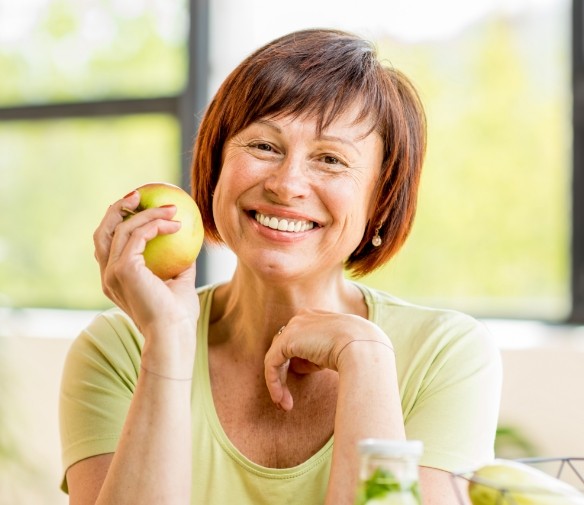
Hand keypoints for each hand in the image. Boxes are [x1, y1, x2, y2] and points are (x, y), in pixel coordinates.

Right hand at [93, 191, 198, 340]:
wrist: (173, 336)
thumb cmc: (178, 316)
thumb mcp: (180, 284)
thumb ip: (180, 264)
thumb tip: (189, 243)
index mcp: (115, 280)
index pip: (109, 245)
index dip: (119, 222)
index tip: (140, 207)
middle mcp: (108, 275)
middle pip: (103, 232)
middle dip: (118, 209)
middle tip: (140, 195)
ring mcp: (112, 272)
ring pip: (121, 228)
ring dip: (147, 213)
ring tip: (170, 207)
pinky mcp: (124, 269)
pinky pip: (138, 235)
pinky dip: (156, 224)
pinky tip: (176, 224)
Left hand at [263, 309, 392, 410]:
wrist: (363, 347)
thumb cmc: (357, 351)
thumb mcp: (335, 350)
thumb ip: (316, 354)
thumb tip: (299, 366)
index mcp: (315, 316)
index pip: (297, 339)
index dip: (296, 362)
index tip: (301, 382)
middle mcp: (302, 318)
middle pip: (284, 348)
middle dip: (283, 374)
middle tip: (286, 399)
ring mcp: (293, 327)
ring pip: (276, 357)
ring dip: (278, 383)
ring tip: (285, 405)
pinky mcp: (286, 340)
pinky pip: (272, 363)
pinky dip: (274, 382)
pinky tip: (280, 398)